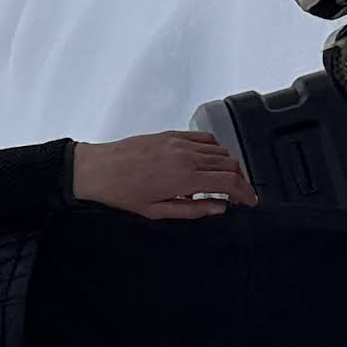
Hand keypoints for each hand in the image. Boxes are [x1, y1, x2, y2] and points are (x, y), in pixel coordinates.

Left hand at [69, 132, 252, 220]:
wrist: (97, 170)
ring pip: (220, 150)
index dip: (245, 192)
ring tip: (223, 182)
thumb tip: (218, 208)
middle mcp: (186, 156)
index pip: (229, 182)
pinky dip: (215, 150)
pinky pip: (205, 139)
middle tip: (238, 195)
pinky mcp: (172, 134)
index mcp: (184, 178)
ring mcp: (180, 142)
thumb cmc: (120, 193)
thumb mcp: (156, 211)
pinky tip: (210, 162)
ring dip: (229, 166)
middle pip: (230, 164)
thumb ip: (192, 210)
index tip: (250, 201)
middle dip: (240, 181)